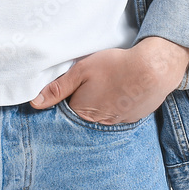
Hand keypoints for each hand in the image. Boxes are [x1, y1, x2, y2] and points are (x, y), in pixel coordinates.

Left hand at [29, 37, 188, 124]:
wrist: (153, 70)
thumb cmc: (115, 67)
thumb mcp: (81, 71)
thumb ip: (58, 88)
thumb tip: (34, 103)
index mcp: (82, 112)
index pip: (66, 110)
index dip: (67, 97)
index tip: (71, 86)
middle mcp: (99, 122)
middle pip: (84, 113)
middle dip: (84, 100)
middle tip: (92, 83)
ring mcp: (118, 122)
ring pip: (102, 114)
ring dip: (102, 102)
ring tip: (107, 85)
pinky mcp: (133, 118)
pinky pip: (119, 113)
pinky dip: (118, 103)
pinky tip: (121, 90)